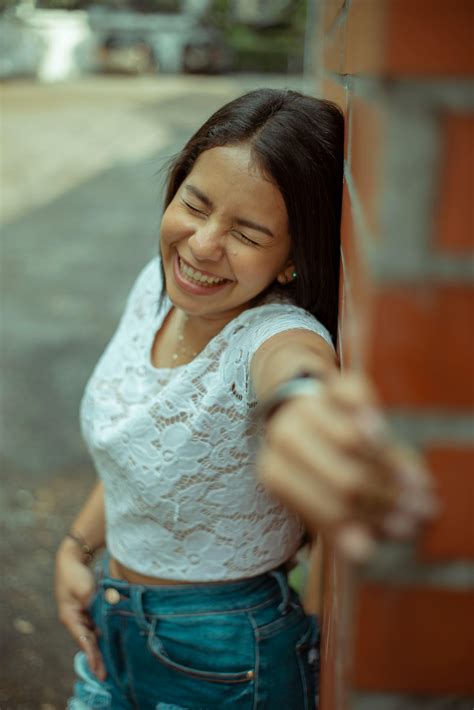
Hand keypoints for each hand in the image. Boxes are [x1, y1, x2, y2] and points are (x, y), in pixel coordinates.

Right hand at [55, 538, 106, 679]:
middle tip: (104, 675)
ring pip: (92, 634)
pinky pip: (96, 624)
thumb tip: (106, 615)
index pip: (83, 639)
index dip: (91, 654)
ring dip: (101, 647)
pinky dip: (103, 633)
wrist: (72, 557)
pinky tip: (111, 642)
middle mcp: (74, 618)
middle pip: (87, 640)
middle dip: (96, 657)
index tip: (98, 668)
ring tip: (109, 664)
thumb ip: (94, 604)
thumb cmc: (76, 573)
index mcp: (69, 616)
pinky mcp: (87, 608)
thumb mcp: (85, 589)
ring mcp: (80, 614)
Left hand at [257, 372, 438, 561]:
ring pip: (355, 441)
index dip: (366, 522)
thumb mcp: (316, 496)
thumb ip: (339, 524)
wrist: (296, 409)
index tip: (397, 531)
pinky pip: (357, 395)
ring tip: (415, 484)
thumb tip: (364, 552)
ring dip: (390, 468)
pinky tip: (382, 432)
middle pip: (347, 478)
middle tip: (416, 511)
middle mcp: (284, 435)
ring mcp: (305, 405)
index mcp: (274, 472)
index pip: (328, 507)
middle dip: (386, 499)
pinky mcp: (329, 382)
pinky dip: (370, 411)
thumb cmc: (312, 464)